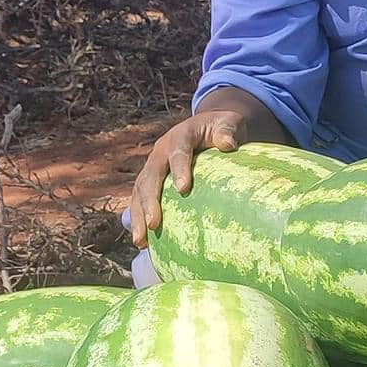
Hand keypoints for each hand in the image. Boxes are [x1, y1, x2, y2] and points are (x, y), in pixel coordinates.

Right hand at [127, 102, 262, 244]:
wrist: (207, 127)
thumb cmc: (221, 128)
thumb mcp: (228, 123)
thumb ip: (227, 130)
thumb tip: (227, 143)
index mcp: (180, 135)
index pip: (178, 150)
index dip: (179, 168)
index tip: (183, 189)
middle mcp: (161, 151)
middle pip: (151, 176)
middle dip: (150, 201)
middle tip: (154, 223)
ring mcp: (153, 167)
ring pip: (140, 191)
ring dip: (138, 216)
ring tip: (141, 241)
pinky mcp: (151, 181)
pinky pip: (141, 201)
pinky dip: (140, 220)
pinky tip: (144, 243)